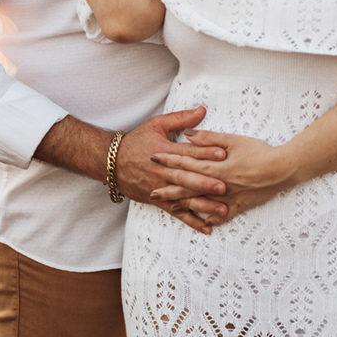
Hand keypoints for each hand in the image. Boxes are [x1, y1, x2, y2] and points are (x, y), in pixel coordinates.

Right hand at [116, 106, 228, 233]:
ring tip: (223, 210)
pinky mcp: (157, 200)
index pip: (187, 152)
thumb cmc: (136, 141)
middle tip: (224, 186)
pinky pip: (176, 212)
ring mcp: (160, 187)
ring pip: (184, 198)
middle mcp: (163, 171)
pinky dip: (191, 221)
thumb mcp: (156, 124)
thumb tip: (202, 110)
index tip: (223, 153)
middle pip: (186, 177)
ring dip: (204, 205)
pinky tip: (207, 227)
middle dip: (205, 183)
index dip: (205, 152)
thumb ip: (180, 118)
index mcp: (164, 151)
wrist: (111, 162)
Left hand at [149, 129, 298, 224]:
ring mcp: (228, 197)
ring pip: (201, 203)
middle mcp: (218, 184)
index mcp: (215, 166)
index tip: (153, 158)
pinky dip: (211, 219)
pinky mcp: (240, 205)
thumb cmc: (259, 151)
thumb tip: (188, 135)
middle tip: (151, 190)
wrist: (283, 169)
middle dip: (168, 188)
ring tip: (169, 207)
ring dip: (184, 205)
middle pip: (188, 186)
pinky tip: (202, 224)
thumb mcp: (233, 140)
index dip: (168, 160)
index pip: (186, 162)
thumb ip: (209, 138)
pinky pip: (222, 216)